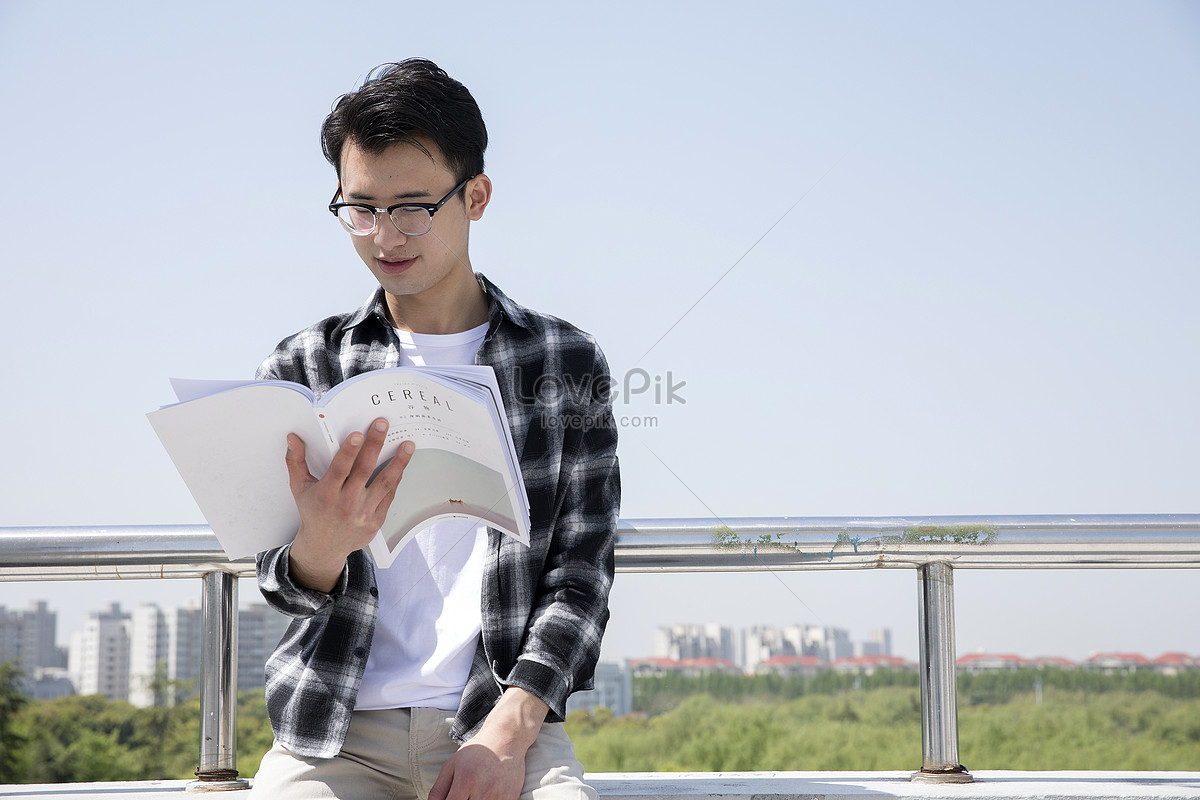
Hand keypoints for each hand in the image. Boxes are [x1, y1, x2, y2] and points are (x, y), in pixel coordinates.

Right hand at [284, 418, 413, 591]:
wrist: (324, 546)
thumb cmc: (313, 512)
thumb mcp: (300, 488)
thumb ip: (295, 461)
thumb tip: (293, 438)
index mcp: (326, 494)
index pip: (339, 469)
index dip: (349, 452)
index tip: (358, 434)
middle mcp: (346, 503)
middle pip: (364, 470)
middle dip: (374, 445)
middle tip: (382, 424)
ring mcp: (363, 512)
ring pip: (384, 483)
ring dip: (398, 462)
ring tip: (408, 445)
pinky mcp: (376, 520)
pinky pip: (389, 495)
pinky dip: (397, 478)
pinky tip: (402, 464)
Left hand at [429, 689, 547, 799]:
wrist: (506, 739)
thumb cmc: (477, 751)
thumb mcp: (452, 765)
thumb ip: (438, 790)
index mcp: (465, 780)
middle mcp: (483, 790)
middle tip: (464, 795)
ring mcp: (499, 796)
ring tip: (475, 793)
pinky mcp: (511, 798)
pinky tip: (488, 793)